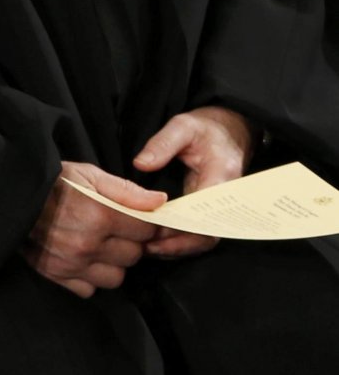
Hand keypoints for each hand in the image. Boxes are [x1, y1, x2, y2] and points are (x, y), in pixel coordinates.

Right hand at [22, 163, 163, 296]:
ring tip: (98, 248)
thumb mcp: (88, 175)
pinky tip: (82, 261)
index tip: (135, 220)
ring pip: (115, 277)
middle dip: (128, 244)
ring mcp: (71, 263)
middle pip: (133, 256)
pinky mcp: (55, 275)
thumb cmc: (50, 183)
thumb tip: (160, 201)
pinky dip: (89, 279)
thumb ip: (126, 190)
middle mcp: (87, 244)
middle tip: (112, 231)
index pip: (146, 231)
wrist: (7, 196)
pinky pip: (88, 290)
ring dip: (111, 265)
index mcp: (99, 216)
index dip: (144, 224)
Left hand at [134, 106, 253, 259]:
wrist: (232, 129)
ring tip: (148, 248)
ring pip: (204, 238)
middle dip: (179, 245)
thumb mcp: (184, 125)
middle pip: (208, 233)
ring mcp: (220, 205)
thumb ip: (163, 143)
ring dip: (178, 247)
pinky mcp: (210, 208)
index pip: (207, 212)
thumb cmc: (208, 128)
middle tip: (147, 247)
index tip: (157, 233)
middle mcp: (225, 197)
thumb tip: (142, 164)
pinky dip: (181, 241)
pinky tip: (157, 243)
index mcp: (222, 176)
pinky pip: (199, 231)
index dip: (183, 227)